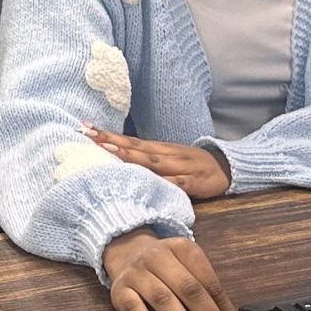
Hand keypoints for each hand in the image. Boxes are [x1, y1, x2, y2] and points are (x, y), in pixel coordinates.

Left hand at [83, 126, 229, 200]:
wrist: (225, 167)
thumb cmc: (189, 165)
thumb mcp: (165, 158)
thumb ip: (144, 160)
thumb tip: (114, 158)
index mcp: (157, 149)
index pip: (129, 140)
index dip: (107, 135)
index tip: (85, 128)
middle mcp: (165, 154)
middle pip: (135, 147)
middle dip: (111, 141)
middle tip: (88, 135)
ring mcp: (179, 166)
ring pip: (152, 161)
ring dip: (131, 156)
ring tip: (109, 150)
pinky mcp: (193, 182)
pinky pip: (177, 182)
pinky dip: (164, 181)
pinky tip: (150, 180)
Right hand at [102, 229, 252, 310]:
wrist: (125, 251)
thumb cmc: (164, 268)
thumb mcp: (188, 270)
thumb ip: (208, 297)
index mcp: (184, 249)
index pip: (211, 284)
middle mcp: (159, 257)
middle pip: (190, 290)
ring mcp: (137, 273)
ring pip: (164, 299)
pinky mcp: (119, 290)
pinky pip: (134, 310)